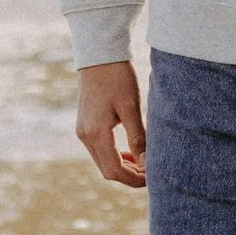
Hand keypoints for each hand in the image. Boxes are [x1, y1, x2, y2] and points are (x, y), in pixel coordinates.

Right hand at [75, 61, 146, 188]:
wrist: (99, 55)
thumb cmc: (117, 77)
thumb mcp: (131, 107)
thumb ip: (138, 137)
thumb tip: (146, 163)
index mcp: (96, 134)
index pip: (114, 171)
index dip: (133, 179)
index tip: (153, 178)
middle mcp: (85, 136)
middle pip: (106, 170)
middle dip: (129, 176)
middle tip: (152, 173)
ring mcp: (82, 131)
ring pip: (102, 161)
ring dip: (122, 166)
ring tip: (144, 163)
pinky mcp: (85, 125)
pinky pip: (100, 149)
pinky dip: (115, 155)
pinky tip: (131, 151)